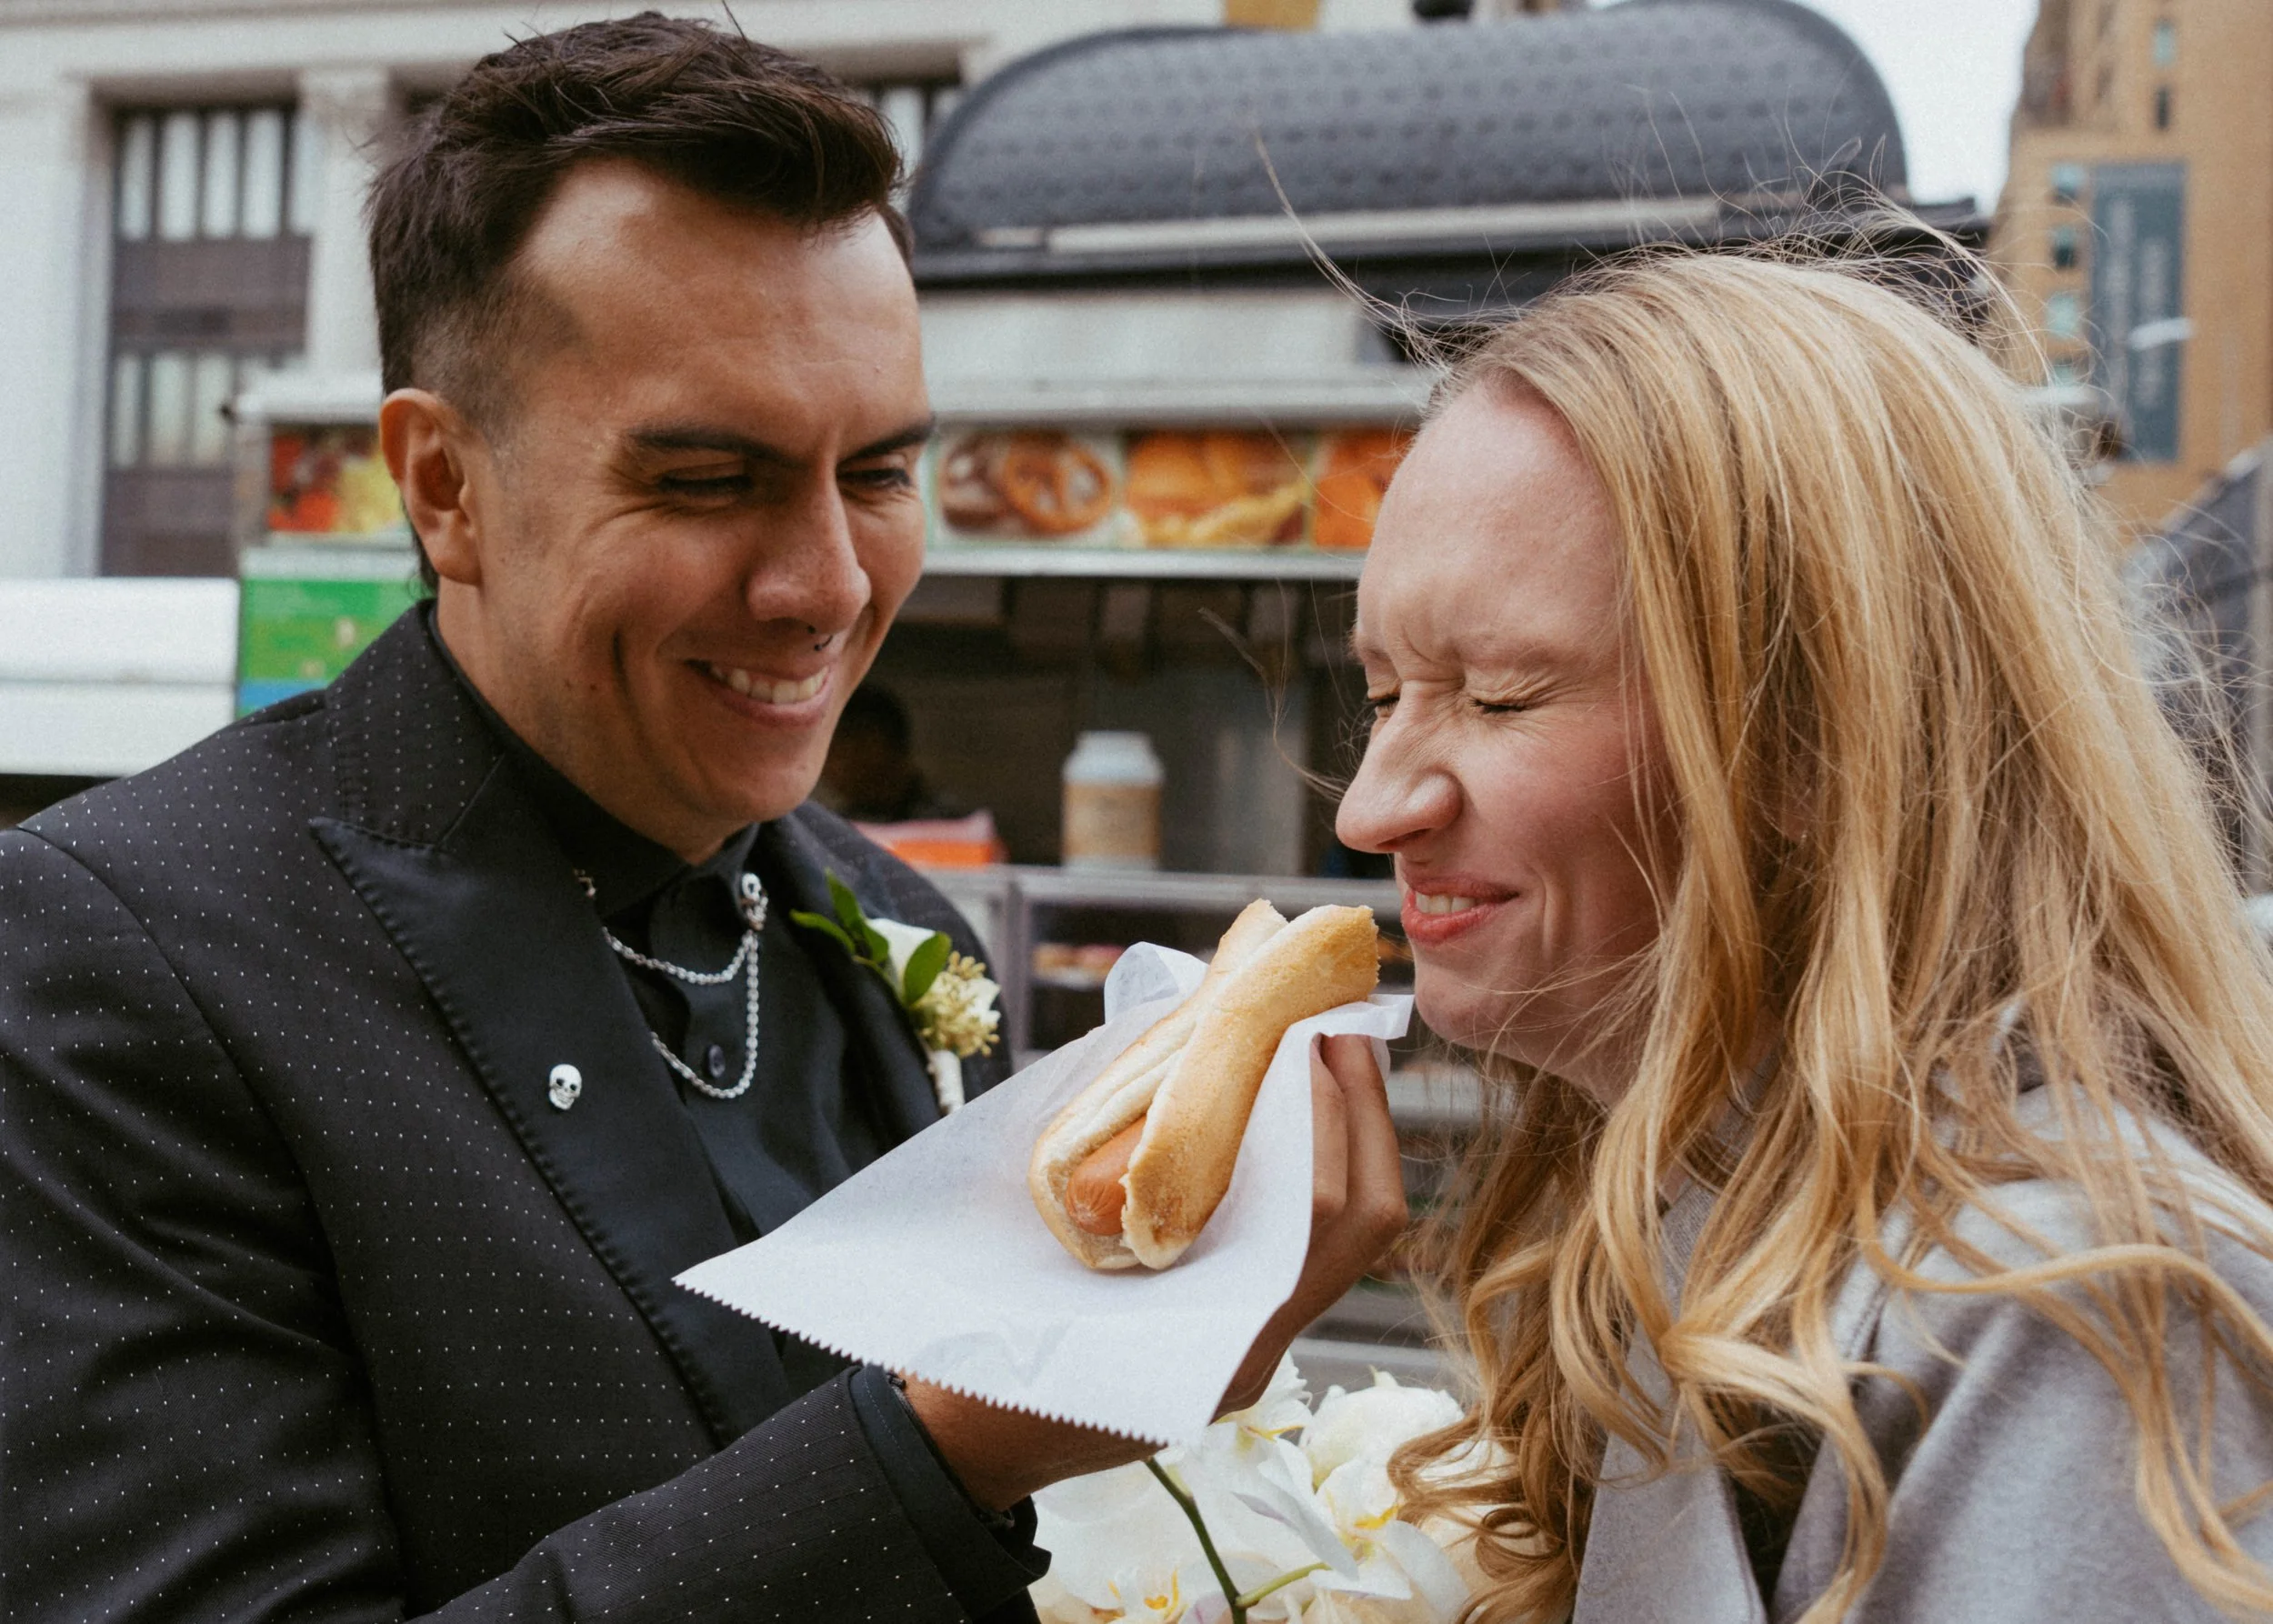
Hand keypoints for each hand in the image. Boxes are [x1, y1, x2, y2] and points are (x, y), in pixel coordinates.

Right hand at [906, 1032, 1408, 1508]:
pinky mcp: (1245, 1323)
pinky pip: (1312, 1243)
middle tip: (1337, 1025)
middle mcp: (1258, 1345)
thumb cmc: (987, 1360)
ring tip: (1325, 1056)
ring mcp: (1258, 1339)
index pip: (1317, 1217)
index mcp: (1222, 1340)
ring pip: (1350, 1236)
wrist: (967, 1447)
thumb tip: (1178, 1069)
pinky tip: (1289, 1116)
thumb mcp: (1043, 1263)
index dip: (1329, 1118)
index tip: (1310, 1036)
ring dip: (1351, 1139)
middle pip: (1363, 1223)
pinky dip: (1318, 1170)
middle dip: (1363, 1116)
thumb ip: (1119, 1188)